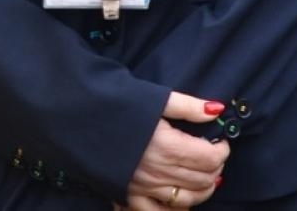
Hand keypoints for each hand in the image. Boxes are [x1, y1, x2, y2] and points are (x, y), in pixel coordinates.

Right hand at [120, 92, 228, 208]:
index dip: (222, 150)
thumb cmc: (114, 101)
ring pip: (187, 199)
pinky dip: (173, 207)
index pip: (211, 158)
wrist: (74, 112)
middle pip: (203, 179)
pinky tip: (178, 197)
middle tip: (211, 153)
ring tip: (202, 174)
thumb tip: (217, 110)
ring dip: (202, 188)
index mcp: (168, 146)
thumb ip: (188, 106)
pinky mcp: (128, 193)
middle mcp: (158, 171)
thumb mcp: (154, 97)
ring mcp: (143, 186)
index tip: (219, 140)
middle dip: (215, 167)